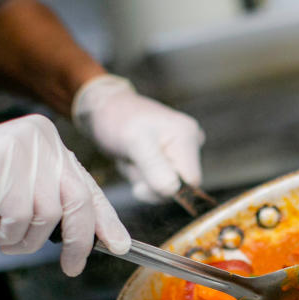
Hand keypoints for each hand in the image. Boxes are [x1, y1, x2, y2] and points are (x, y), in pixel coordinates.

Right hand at [0, 114, 129, 276]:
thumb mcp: (22, 189)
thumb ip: (54, 201)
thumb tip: (94, 235)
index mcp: (49, 142)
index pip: (88, 185)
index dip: (106, 219)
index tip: (118, 244)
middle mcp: (42, 139)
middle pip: (78, 202)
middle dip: (77, 242)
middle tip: (72, 266)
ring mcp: (24, 149)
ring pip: (47, 216)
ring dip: (27, 240)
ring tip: (6, 238)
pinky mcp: (4, 164)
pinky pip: (20, 217)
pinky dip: (8, 233)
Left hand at [71, 74, 204, 202]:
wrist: (106, 109)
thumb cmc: (118, 119)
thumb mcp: (133, 142)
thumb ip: (154, 166)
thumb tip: (172, 191)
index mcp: (188, 136)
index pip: (192, 182)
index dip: (167, 187)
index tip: (142, 176)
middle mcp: (191, 142)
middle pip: (180, 186)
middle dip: (152, 182)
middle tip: (133, 161)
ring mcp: (182, 150)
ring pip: (168, 186)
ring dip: (145, 179)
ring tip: (133, 157)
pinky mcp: (172, 156)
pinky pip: (161, 181)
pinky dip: (144, 176)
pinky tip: (137, 159)